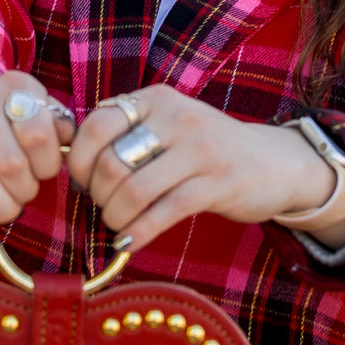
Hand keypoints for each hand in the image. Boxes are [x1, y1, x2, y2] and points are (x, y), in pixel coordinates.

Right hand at [0, 72, 74, 228]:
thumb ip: (56, 125)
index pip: (39, 135)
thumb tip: (70, 144)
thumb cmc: (1, 116)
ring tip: (8, 209)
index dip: (48, 164)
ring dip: (0, 205)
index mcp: (14, 87)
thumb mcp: (32, 108)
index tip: (44, 171)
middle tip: (26, 193)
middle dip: (25, 189)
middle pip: (10, 163)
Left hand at [66, 86, 344, 250]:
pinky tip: (129, 244)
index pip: (96, 124)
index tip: (81, 181)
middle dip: (98, 194)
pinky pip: (165, 212)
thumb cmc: (206, 150)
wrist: (275, 162)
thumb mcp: (168, 127)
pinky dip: (140, 233)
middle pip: (111, 162)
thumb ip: (126, 135)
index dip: (78, 159)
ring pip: (135, 190)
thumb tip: (69, 162)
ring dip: (116, 217)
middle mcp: (176, 117)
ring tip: (118, 225)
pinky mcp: (218, 183)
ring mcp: (200, 149)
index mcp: (155, 100)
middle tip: (103, 207)